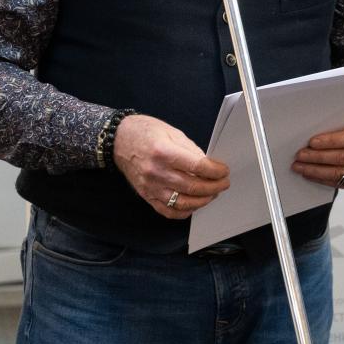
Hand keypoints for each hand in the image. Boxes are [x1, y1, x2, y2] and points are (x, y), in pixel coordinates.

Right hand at [112, 114, 229, 218]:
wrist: (119, 140)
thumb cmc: (146, 132)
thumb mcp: (173, 133)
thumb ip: (191, 150)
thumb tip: (208, 166)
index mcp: (164, 152)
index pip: (197, 167)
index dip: (215, 171)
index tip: (224, 171)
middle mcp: (156, 172)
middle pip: (192, 186)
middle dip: (213, 187)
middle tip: (223, 183)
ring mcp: (150, 187)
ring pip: (182, 203)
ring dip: (202, 201)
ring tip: (212, 194)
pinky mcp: (146, 195)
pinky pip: (167, 211)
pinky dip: (184, 211)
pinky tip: (193, 205)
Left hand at [293, 115, 343, 188]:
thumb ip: (335, 126)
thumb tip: (310, 133)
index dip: (329, 142)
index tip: (312, 143)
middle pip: (343, 158)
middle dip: (318, 158)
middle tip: (301, 156)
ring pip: (341, 173)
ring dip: (317, 171)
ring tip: (301, 167)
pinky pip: (341, 183)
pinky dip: (323, 180)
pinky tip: (311, 175)